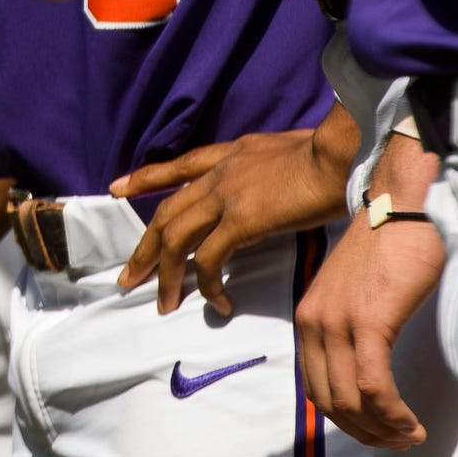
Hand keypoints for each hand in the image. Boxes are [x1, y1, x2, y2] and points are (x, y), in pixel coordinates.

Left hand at [113, 127, 346, 312]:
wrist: (340, 152)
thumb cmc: (330, 156)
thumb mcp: (285, 155)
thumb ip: (265, 173)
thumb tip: (267, 194)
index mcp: (231, 154)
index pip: (179, 166)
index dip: (145, 179)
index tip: (117, 188)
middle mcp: (220, 173)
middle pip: (166, 213)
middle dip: (145, 248)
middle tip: (129, 276)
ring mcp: (226, 195)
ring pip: (177, 238)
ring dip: (166, 274)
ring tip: (164, 304)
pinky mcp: (240, 219)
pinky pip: (210, 259)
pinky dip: (208, 284)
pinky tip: (219, 302)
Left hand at [297, 213, 444, 449]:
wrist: (404, 203)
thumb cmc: (391, 243)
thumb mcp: (357, 291)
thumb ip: (353, 327)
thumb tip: (368, 370)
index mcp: (308, 316)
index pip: (315, 387)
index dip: (344, 419)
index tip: (375, 430)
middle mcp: (314, 322)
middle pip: (329, 402)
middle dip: (364, 432)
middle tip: (397, 440)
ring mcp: (338, 323)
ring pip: (351, 402)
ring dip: (383, 429)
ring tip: (409, 435)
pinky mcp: (367, 322)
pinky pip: (374, 387)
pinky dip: (393, 414)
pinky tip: (412, 422)